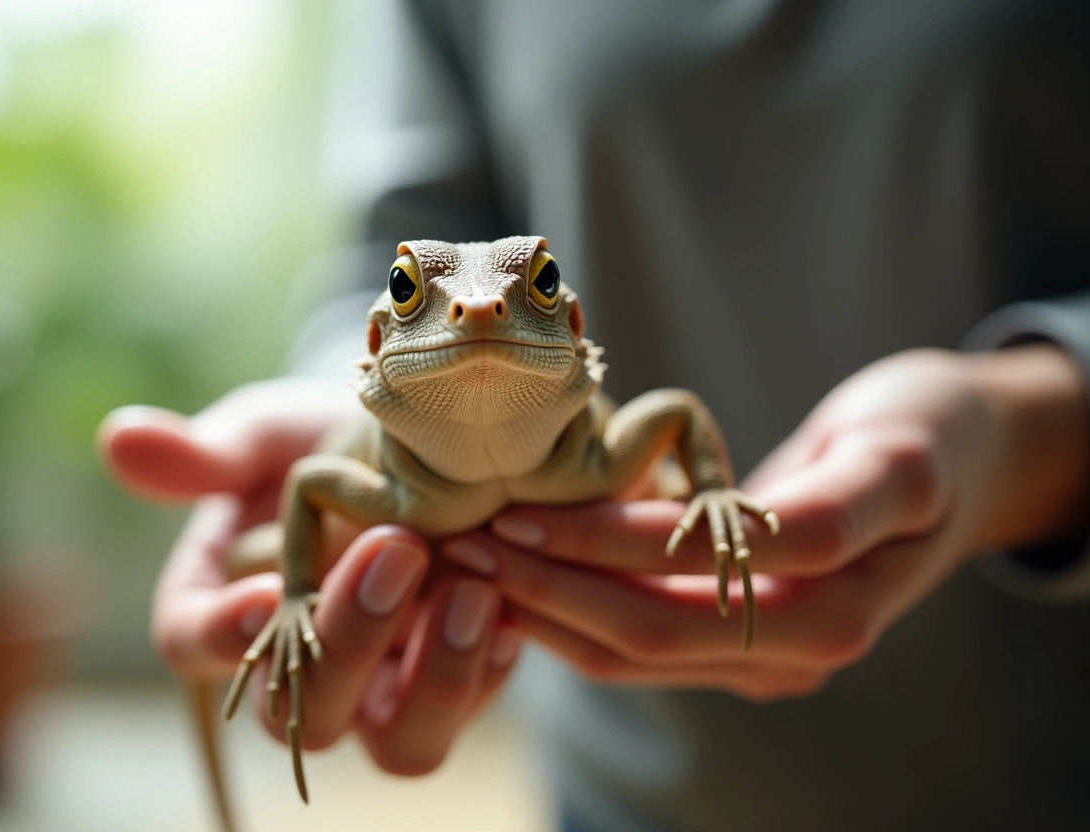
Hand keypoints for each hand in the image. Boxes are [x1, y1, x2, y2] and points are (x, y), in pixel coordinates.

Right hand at [98, 378, 522, 774]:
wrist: (418, 449)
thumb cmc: (324, 443)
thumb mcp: (271, 436)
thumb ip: (211, 453)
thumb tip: (121, 436)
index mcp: (227, 608)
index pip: (196, 646)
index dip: (223, 633)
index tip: (263, 592)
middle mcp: (303, 669)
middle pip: (303, 711)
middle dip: (349, 641)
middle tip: (397, 548)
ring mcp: (382, 686)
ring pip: (400, 743)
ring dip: (438, 676)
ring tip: (475, 587)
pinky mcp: (454, 681)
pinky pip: (472, 706)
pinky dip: (492, 661)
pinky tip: (512, 602)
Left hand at [442, 347, 1088, 700]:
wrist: (956, 464)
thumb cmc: (926, 435)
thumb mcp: (894, 454)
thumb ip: (831, 501)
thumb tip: (749, 537)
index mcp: (840, 604)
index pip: (691, 584)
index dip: (598, 549)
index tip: (512, 510)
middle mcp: (800, 651)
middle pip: (648, 634)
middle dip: (548, 588)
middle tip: (462, 539)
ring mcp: (768, 658)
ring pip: (632, 652)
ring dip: (543, 608)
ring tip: (466, 557)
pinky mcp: (740, 646)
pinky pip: (639, 646)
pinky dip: (572, 616)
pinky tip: (515, 578)